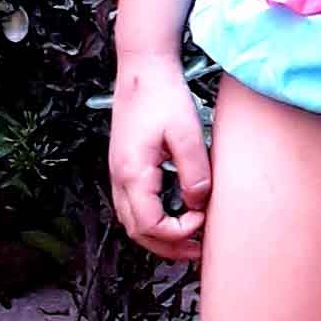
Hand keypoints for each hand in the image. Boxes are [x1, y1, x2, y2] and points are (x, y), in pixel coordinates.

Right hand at [110, 57, 210, 259]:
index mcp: (133, 173)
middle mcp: (119, 178)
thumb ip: (194, 172)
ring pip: (133, 222)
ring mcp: (118, 174)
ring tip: (190, 240)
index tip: (202, 218)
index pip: (150, 225)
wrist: (142, 69)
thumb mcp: (187, 132)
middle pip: (138, 231)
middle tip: (199, 251)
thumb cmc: (163, 95)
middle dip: (168, 248)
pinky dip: (153, 221)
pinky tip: (175, 216)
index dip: (178, 233)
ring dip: (160, 237)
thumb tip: (199, 204)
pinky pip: (134, 206)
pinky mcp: (125, 167)